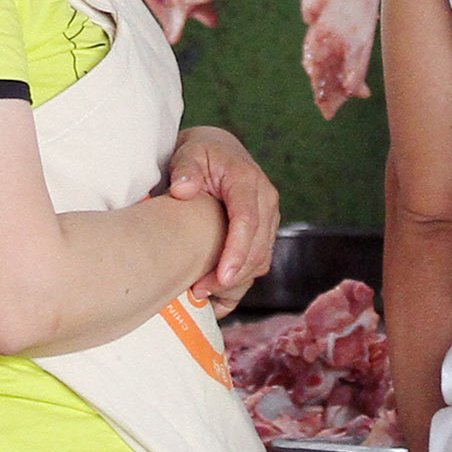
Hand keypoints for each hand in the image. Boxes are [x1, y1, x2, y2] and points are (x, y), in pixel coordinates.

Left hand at [166, 126, 278, 312]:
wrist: (218, 152)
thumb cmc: (201, 154)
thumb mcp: (188, 154)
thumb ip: (185, 169)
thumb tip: (183, 190)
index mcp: (247, 181)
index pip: (248, 220)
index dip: (237, 251)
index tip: (222, 277)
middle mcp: (265, 200)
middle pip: (257, 247)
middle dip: (232, 276)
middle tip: (199, 291)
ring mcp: (268, 218)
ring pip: (261, 259)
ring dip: (236, 282)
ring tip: (202, 293)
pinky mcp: (263, 232)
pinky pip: (259, 263)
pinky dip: (241, 282)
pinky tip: (218, 299)